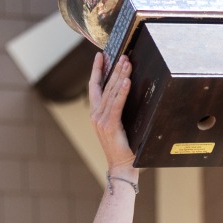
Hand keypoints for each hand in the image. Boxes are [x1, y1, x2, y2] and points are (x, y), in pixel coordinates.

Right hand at [89, 54, 137, 173]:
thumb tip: (125, 94)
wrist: (120, 167)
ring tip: (127, 63)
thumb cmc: (122, 148)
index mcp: (96, 114)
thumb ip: (117, 112)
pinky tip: (127, 81)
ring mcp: (101, 120)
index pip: (95, 87)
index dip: (97, 70)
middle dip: (114, 69)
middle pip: (105, 86)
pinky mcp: (110, 126)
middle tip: (122, 55)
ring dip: (120, 76)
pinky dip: (122, 92)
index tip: (100, 55)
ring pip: (111, 93)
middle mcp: (96, 115)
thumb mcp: (117, 126)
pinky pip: (117, 105)